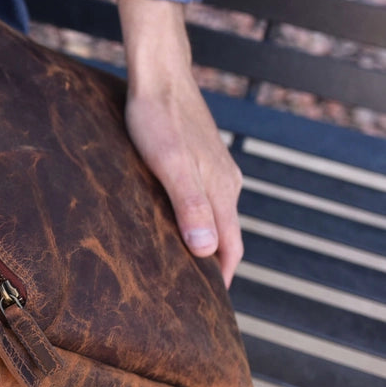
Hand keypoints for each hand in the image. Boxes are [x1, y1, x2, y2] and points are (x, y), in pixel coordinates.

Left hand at [116, 0, 242, 285]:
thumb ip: (188, 205)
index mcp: (221, 192)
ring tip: (181, 266)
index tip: (208, 312)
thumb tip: (208, 252)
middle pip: (225, 236)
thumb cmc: (157, 118)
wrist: (158, 74)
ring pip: (214, 217)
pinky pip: (203, 198)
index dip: (220, 281)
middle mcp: (225, 184)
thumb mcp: (168, 164)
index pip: (229, 250)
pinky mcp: (200, 157)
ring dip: (203, 242)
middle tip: (191, 297)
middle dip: (213, 266)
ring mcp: (215, 169)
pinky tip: (174, 221)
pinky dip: (194, 219)